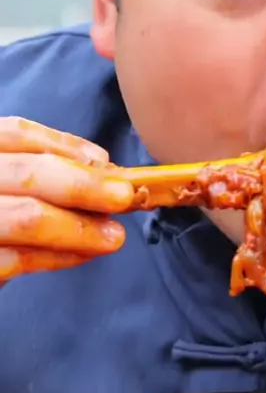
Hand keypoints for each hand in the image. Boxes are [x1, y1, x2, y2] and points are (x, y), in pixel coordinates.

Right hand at [0, 117, 133, 281]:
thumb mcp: (2, 180)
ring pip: (27, 218)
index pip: (14, 133)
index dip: (64, 145)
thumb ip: (31, 172)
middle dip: (84, 185)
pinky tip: (83, 255)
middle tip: (125, 196)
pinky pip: (17, 259)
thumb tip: (99, 168)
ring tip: (114, 237)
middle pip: (28, 172)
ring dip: (79, 228)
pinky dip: (57, 257)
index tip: (106, 162)